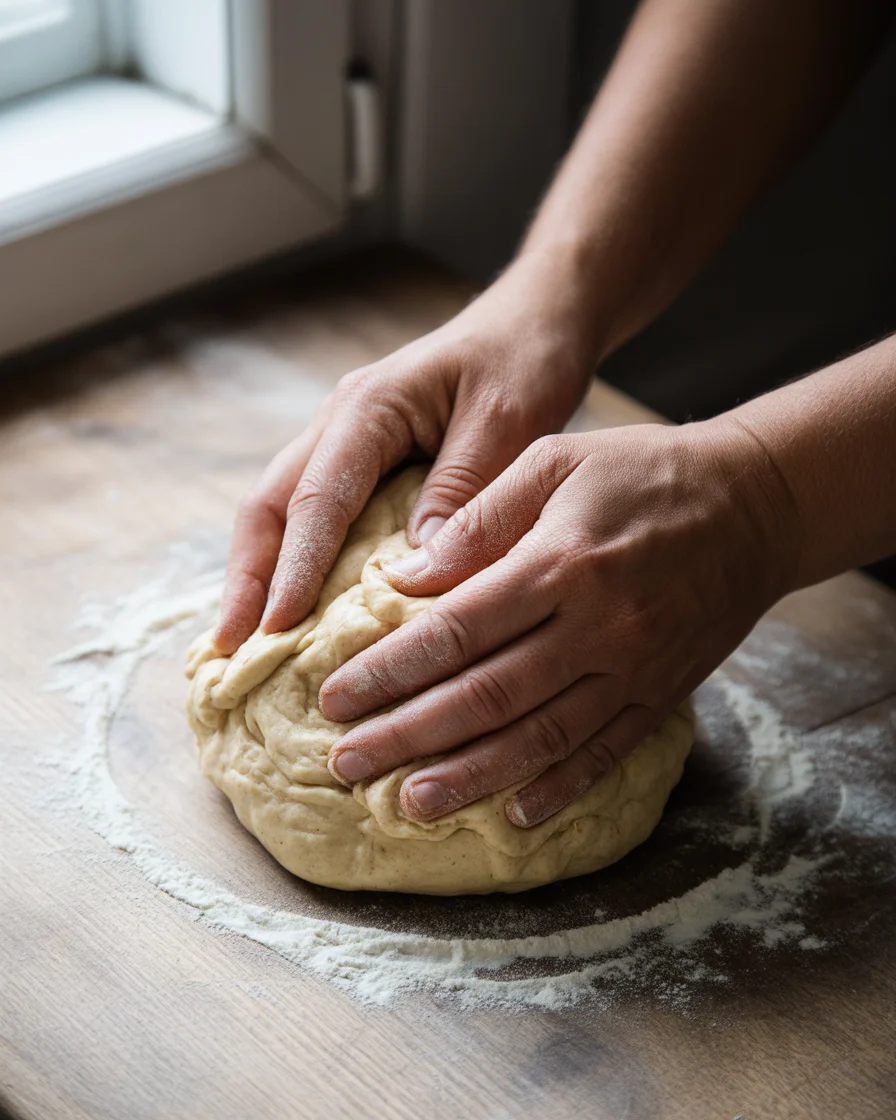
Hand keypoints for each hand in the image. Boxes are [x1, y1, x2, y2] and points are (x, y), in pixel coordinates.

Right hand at [214, 253, 602, 652]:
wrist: (533, 322)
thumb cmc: (523, 361)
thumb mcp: (509, 422)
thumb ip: (461, 489)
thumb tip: (414, 568)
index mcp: (369, 409)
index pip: (317, 499)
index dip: (294, 568)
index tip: (277, 630)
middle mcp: (340, 424)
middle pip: (271, 506)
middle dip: (247, 579)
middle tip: (229, 649)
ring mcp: (343, 442)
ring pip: (280, 512)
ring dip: (259, 575)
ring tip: (244, 643)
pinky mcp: (359, 462)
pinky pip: (312, 516)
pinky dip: (294, 563)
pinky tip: (295, 610)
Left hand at [322, 420, 795, 827]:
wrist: (757, 504)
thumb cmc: (645, 472)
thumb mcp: (557, 461)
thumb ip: (482, 517)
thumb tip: (406, 577)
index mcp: (559, 563)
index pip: (456, 630)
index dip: (391, 669)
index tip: (337, 696)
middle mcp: (595, 626)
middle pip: (486, 695)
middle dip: (409, 734)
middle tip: (347, 763)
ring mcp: (632, 668)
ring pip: (539, 737)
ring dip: (470, 776)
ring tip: (410, 804)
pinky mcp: (661, 692)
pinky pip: (607, 752)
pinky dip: (560, 788)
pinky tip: (514, 815)